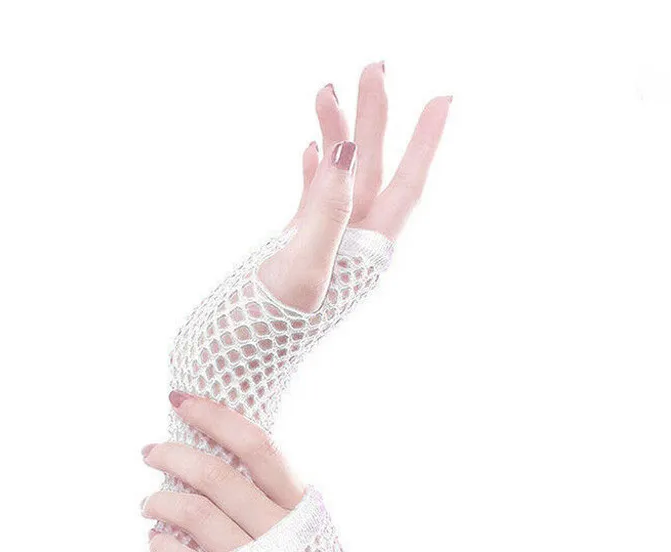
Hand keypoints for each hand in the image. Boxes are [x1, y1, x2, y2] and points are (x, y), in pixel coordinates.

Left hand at [141, 392, 305, 551]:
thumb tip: (234, 462)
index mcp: (301, 509)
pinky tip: (152, 543)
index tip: (178, 399)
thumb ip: (280, 505)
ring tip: (146, 505)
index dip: (214, 416)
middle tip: (148, 452)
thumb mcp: (309, 540)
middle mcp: (283, 534)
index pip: (256, 444)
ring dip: (160, 502)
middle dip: (172, 455)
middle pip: (216, 474)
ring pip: (197, 515)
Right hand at [259, 63, 451, 311]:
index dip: (424, 142)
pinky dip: (312, 172)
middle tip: (373, 66)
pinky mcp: (294, 251)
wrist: (227, 366)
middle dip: (375, 120)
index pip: (404, 187)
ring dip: (337, 138)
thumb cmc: (264, 329)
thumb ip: (326, 212)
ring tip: (327, 92)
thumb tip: (350, 153)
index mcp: (364, 254)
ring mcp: (322, 248)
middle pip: (373, 172)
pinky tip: (307, 149)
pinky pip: (310, 201)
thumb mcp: (301, 268)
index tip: (443, 98)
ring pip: (339, 180)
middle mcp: (350, 248)